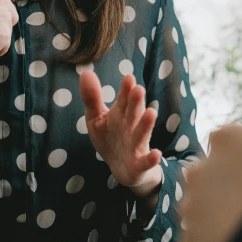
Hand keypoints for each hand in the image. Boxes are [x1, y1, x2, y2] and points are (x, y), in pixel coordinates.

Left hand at [79, 72, 162, 197]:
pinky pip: (145, 161)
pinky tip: (156, 154)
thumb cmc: (110, 138)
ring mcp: (137, 145)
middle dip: (136, 103)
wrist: (122, 169)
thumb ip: (92, 98)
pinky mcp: (139, 164)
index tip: (128, 78)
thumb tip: (86, 72)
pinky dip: (151, 159)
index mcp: (121, 114)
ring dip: (146, 124)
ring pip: (141, 134)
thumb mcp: (96, 118)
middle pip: (133, 113)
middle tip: (138, 89)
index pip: (124, 100)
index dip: (126, 90)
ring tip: (152, 112)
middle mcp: (131, 127)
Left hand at [180, 116, 241, 241]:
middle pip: (209, 170)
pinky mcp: (190, 238)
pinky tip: (238, 241)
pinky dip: (214, 239)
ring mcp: (192, 204)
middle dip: (226, 181)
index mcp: (225, 140)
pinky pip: (201, 236)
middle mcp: (199, 168)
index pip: (229, 139)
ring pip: (201, 204)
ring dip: (216, 210)